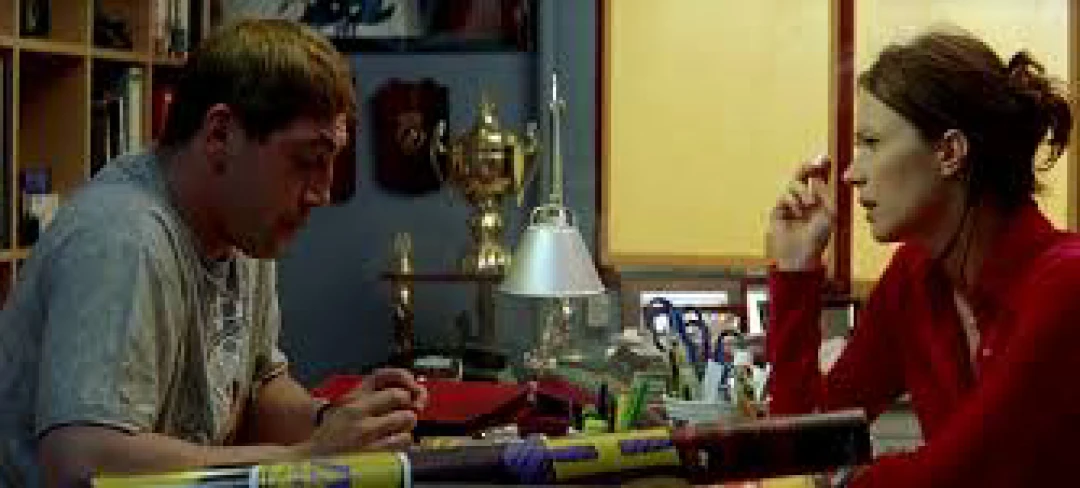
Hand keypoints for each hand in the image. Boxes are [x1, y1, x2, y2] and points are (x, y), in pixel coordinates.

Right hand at [296, 368, 427, 456]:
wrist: (311, 461)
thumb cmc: (332, 436)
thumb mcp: (345, 408)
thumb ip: (371, 398)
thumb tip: (410, 393)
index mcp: (352, 398)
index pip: (384, 376)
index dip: (405, 381)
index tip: (412, 389)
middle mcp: (358, 411)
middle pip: (400, 396)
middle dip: (409, 405)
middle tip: (405, 414)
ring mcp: (365, 432)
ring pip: (406, 418)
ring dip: (407, 424)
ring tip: (397, 430)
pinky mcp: (372, 452)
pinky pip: (403, 441)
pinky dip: (404, 441)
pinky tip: (394, 444)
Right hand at [766, 155, 833, 270]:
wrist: (800, 255)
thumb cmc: (818, 237)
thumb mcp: (829, 213)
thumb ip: (823, 193)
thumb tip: (815, 177)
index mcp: (819, 201)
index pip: (819, 179)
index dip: (821, 168)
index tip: (825, 158)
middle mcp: (804, 200)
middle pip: (803, 176)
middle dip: (808, 168)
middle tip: (814, 164)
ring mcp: (790, 205)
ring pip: (792, 184)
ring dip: (801, 191)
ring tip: (808, 204)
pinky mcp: (778, 211)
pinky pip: (784, 196)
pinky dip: (791, 202)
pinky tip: (796, 212)